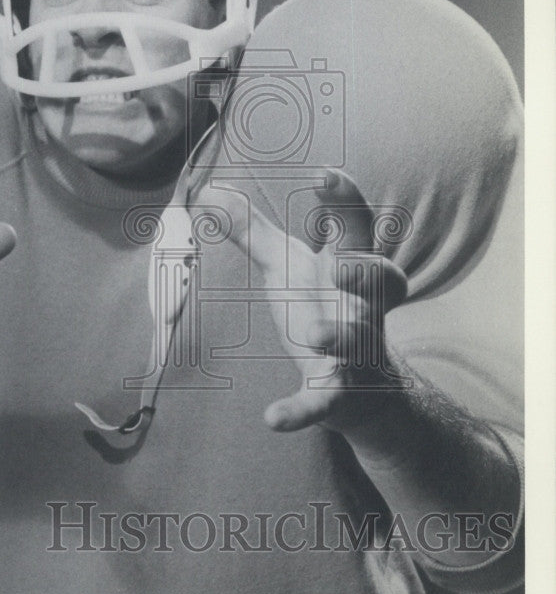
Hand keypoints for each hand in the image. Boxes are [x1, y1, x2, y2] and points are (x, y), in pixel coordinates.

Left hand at [202, 170, 406, 433]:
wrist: (360, 389)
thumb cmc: (320, 308)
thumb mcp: (285, 266)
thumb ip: (252, 231)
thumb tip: (209, 190)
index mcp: (350, 267)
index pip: (358, 228)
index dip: (346, 201)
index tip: (325, 175)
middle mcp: (363, 306)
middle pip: (384, 283)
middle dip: (368, 272)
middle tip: (344, 265)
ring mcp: (357, 351)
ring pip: (361, 343)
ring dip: (340, 337)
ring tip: (313, 333)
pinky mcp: (340, 394)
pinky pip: (326, 402)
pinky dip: (302, 410)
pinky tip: (273, 418)